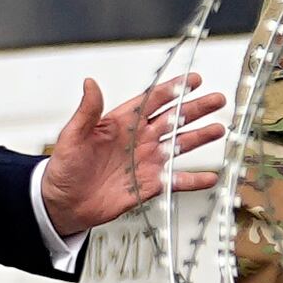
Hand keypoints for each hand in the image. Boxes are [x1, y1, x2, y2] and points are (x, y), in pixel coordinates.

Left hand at [37, 73, 229, 242]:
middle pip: (173, 119)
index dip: (172, 90)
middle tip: (217, 100)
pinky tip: (209, 177)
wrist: (63, 202)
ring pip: (179, 146)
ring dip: (199, 137)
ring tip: (219, 129)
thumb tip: (89, 83)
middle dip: (195, 109)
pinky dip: (192, 179)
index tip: (192, 80)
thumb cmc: (64, 168)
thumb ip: (87, 111)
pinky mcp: (148, 185)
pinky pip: (175, 180)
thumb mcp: (72, 136)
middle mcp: (138, 140)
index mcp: (122, 123)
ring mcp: (146, 162)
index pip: (152, 101)